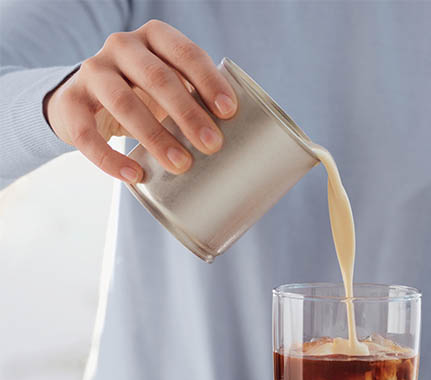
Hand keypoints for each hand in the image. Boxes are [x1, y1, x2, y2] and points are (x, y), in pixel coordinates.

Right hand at [44, 20, 237, 183]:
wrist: (86, 102)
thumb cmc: (145, 95)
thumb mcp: (171, 87)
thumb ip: (198, 100)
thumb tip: (246, 142)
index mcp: (155, 38)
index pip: (186, 53)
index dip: (208, 81)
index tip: (229, 112)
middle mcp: (122, 47)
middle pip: (158, 78)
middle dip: (189, 113)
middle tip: (212, 145)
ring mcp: (92, 71)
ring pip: (124, 102)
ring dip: (156, 136)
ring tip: (181, 164)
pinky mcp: (70, 102)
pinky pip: (87, 133)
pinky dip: (111, 158)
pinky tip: (135, 176)